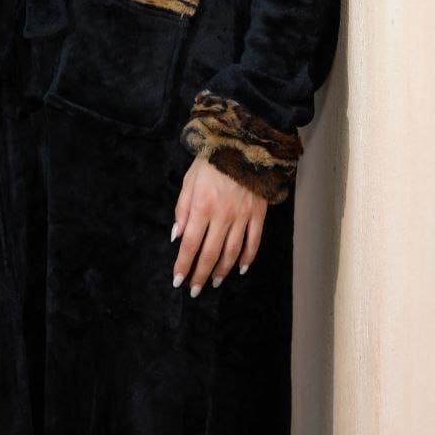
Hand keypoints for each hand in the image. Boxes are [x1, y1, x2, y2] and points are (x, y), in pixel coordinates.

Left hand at [170, 155, 266, 296]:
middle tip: (195, 290)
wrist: (243, 144)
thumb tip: (176, 235)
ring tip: (215, 282)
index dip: (183, 264)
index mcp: (202, 206)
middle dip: (201, 275)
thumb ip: (182, 209)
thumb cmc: (211, 161)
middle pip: (210, 253)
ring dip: (222, 270)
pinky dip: (247, 258)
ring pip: (232, 252)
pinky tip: (240, 269)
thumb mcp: (189, 180)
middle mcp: (222, 215)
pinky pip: (253, 241)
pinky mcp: (258, 214)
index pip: (190, 244)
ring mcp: (242, 216)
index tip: (178, 280)